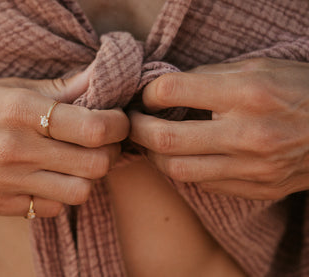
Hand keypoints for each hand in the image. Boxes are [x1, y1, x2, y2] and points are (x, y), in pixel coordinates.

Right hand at [0, 69, 128, 215]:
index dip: (117, 125)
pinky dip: (61, 194)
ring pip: (80, 193)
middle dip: (109, 151)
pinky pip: (52, 209)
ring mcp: (7, 183)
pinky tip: (51, 176)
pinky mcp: (0, 205)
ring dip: (89, 176)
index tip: (117, 120)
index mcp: (20, 112)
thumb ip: (61, 87)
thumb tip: (100, 79)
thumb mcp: (10, 86)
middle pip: (95, 165)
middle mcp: (15, 150)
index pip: (93, 128)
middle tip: (103, 140)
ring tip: (79, 160)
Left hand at [130, 58, 308, 199]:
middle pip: (165, 138)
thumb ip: (210, 76)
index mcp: (247, 94)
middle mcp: (247, 134)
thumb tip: (168, 89)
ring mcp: (252, 168)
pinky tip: (183, 157)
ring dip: (154, 155)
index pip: (172, 91)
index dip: (149, 93)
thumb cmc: (300, 90)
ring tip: (152, 142)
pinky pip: (203, 185)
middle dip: (137, 129)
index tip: (147, 96)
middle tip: (133, 122)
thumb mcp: (259, 67)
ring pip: (177, 170)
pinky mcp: (256, 189)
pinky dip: (184, 169)